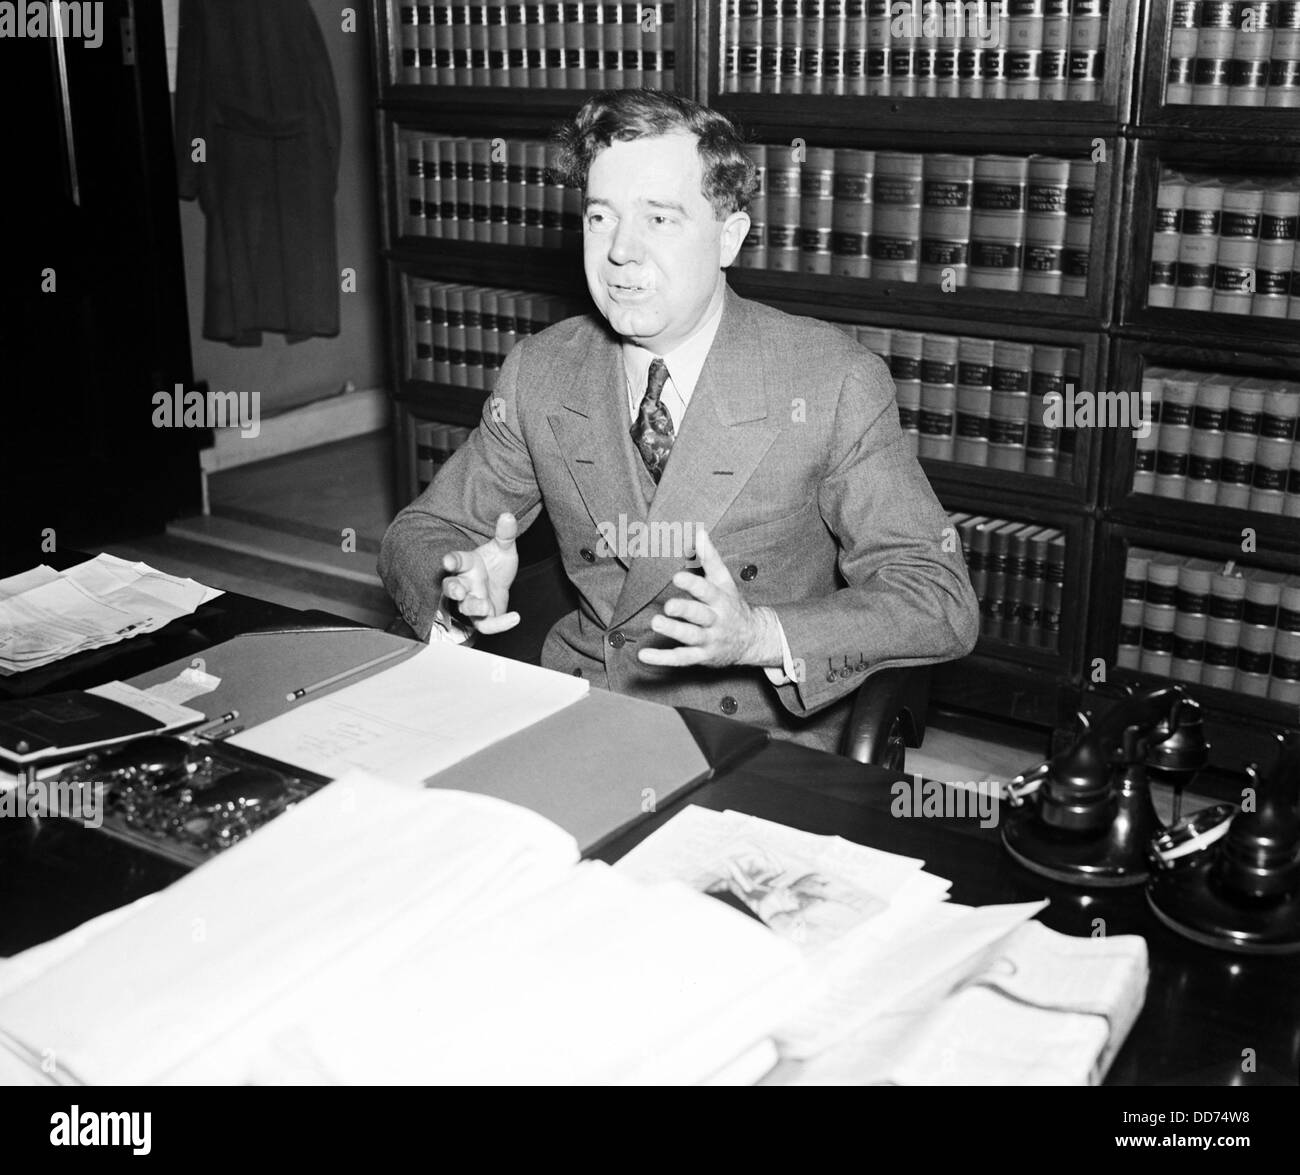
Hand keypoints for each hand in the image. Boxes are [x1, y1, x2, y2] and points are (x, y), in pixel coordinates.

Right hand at [440, 512, 520, 634]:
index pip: (456, 561)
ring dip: (472, 606)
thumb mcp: (503, 548)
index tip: (447, 561)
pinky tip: (515, 618)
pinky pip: (486, 625)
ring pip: (465, 607)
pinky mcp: (483, 618)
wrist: (501, 585)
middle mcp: (466, 584)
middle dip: (452, 589)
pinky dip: (500, 624)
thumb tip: (508, 516)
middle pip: (451, 588)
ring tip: (483, 606)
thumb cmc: (495, 565)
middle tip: (456, 590)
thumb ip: (505, 534)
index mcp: (467, 564)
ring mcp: (472, 602)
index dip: (451, 561)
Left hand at [638, 528, 783, 668]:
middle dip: (685, 611)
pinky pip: (681, 659)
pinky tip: (644, 655)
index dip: (693, 584)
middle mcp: (716, 620)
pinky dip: (662, 658)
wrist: (752, 639)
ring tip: (656, 623)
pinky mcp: (701, 656)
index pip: (708, 591)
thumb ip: (710, 558)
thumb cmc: (731, 605)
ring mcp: (709, 640)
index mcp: (720, 600)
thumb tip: (699, 532)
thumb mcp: (724, 581)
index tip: (677, 576)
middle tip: (669, 606)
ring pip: (691, 637)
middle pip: (701, 615)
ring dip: (674, 631)